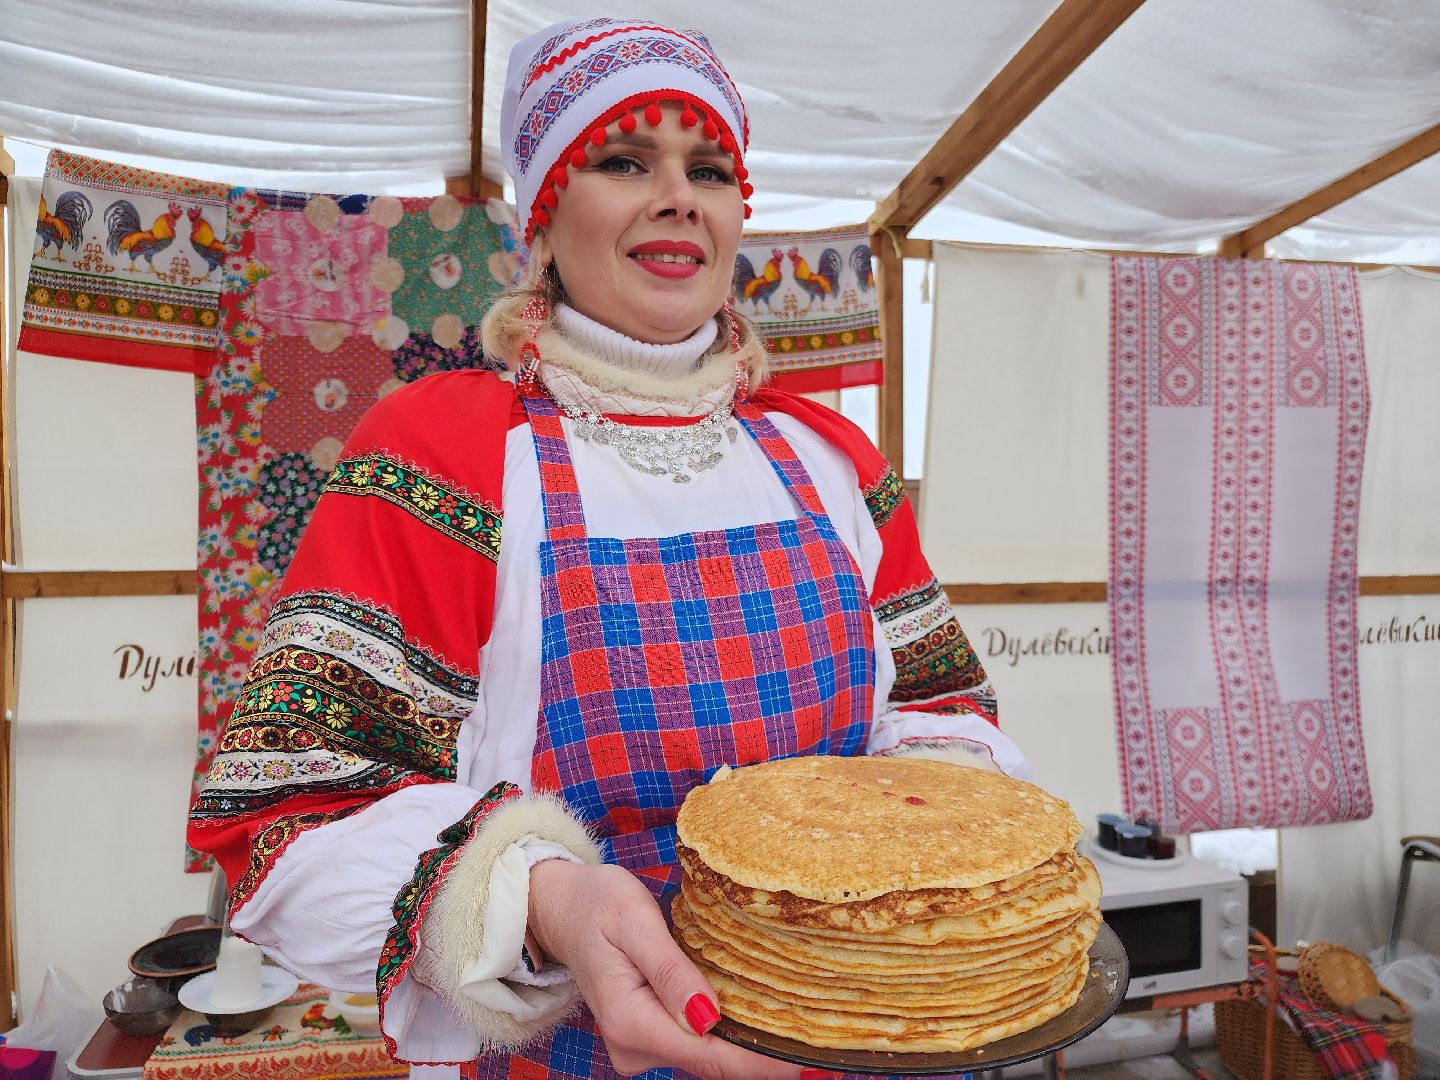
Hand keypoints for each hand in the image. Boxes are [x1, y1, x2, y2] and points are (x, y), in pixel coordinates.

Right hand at [527, 860, 814, 1078]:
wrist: (560, 907)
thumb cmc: (596, 903)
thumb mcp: (634, 922)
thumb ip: (671, 971)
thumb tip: (709, 1017)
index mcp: (631, 1021)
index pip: (712, 1057)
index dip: (762, 1059)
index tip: (805, 1048)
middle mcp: (634, 1048)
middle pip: (714, 1061)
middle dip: (762, 1045)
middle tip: (813, 1018)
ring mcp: (639, 1047)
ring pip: (709, 1054)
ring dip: (746, 1034)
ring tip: (788, 1004)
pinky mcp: (647, 1037)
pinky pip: (697, 1041)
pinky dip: (726, 1026)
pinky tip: (751, 1001)